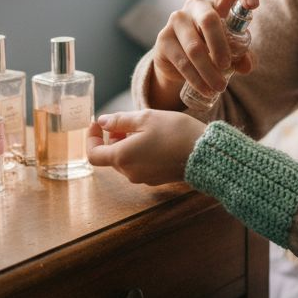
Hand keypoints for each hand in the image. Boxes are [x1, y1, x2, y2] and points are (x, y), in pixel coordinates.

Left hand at [86, 109, 207, 185]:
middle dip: (112, 138)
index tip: (97, 123)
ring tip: (143, 127)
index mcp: (122, 157)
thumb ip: (120, 120)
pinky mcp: (157, 178)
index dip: (91, 138)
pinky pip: (140, 165)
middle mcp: (130, 172)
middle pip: (110, 156)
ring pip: (126, 160)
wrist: (205, 153)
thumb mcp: (145, 118)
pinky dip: (140, 152)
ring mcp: (144, 178)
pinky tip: (155, 138)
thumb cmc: (175, 133)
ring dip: (127, 144)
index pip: (93, 154)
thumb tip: (102, 122)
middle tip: (125, 121)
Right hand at [148, 0, 258, 108]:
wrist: (179, 62)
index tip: (254, 6)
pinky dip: (196, 79)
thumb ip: (242, 55)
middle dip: (220, 46)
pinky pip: (182, 61)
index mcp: (217, 2)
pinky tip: (206, 90)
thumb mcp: (231, 50)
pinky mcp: (163, 39)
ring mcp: (176, 20)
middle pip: (209, 19)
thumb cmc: (211, 49)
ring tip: (219, 88)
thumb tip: (247, 66)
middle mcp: (195, 6)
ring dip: (209, 71)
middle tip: (227, 66)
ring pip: (194, 47)